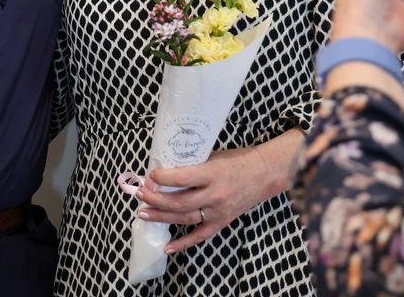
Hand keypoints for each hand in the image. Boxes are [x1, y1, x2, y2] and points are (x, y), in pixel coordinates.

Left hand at [138, 137, 297, 253]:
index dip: (163, 178)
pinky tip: (167, 247)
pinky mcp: (222, 222)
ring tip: (143, 213)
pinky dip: (183, 243)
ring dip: (161, 216)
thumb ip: (194, 165)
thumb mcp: (214, 156)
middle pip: (178, 202)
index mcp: (212, 173)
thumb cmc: (238, 160)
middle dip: (155, 198)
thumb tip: (168, 170)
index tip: (150, 175)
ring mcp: (218, 211)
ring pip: (184, 218)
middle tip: (139, 193)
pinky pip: (199, 236)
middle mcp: (214, 195)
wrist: (264, 174)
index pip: (182, 178)